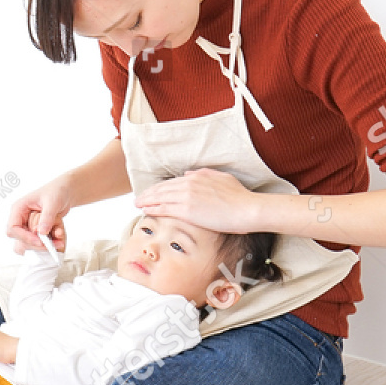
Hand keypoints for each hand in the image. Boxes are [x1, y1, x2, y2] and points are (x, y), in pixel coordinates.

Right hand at [7, 176, 70, 255]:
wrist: (65, 193)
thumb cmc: (56, 192)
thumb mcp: (52, 202)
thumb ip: (47, 217)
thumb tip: (41, 232)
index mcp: (19, 208)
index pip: (13, 228)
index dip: (24, 237)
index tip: (39, 241)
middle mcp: (20, 218)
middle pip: (19, 239)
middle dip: (34, 244)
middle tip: (50, 246)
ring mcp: (28, 226)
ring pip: (28, 244)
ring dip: (42, 247)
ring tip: (58, 243)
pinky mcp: (36, 231)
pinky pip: (38, 243)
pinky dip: (48, 244)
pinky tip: (59, 238)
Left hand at [134, 167, 261, 233]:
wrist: (247, 209)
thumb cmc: (239, 197)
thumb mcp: (222, 178)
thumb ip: (204, 174)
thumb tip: (188, 173)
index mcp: (197, 177)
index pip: (172, 182)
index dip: (160, 187)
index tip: (152, 191)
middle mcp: (189, 184)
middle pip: (162, 188)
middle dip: (148, 193)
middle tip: (139, 198)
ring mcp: (187, 197)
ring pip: (160, 197)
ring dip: (147, 201)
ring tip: (138, 204)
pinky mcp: (187, 210)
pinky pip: (164, 209)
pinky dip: (153, 209)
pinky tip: (146, 211)